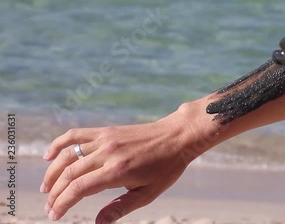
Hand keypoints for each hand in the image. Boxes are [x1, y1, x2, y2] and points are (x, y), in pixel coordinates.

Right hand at [41, 110, 198, 222]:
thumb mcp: (148, 193)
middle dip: (55, 193)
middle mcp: (107, 153)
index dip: (62, 203)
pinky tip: (49, 156)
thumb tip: (98, 223)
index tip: (54, 215)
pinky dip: (59, 144)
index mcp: (117, 171)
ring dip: (52, 173)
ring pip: (68, 155)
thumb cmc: (166, 167)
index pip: (79, 189)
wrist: (177, 136)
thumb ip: (121, 207)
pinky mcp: (106, 130)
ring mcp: (105, 139)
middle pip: (69, 174)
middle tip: (49, 207)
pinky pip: (76, 135)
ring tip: (46, 188)